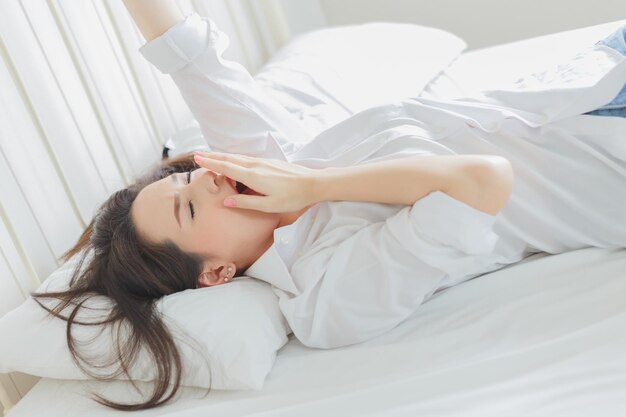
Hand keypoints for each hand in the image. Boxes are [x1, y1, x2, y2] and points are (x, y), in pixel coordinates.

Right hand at [193, 152, 318, 212]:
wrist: (313, 183)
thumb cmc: (293, 197)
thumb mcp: (269, 206)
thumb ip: (246, 203)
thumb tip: (225, 201)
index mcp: (253, 176)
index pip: (226, 168)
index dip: (210, 163)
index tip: (197, 159)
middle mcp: (256, 165)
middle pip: (229, 159)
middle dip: (212, 156)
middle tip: (197, 154)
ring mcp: (263, 162)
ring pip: (238, 157)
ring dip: (222, 156)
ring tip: (210, 156)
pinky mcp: (270, 162)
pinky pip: (247, 158)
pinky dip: (235, 158)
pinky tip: (233, 160)